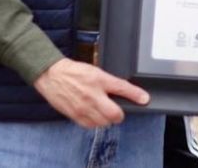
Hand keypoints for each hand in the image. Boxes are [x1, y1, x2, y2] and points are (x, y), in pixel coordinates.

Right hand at [32, 59, 149, 127]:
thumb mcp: (95, 71)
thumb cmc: (74, 72)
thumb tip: (123, 92)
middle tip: (116, 111)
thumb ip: (109, 82)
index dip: (136, 95)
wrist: (53, 75)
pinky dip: (94, 123)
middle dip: (118, 114)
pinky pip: (91, 126)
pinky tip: (92, 115)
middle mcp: (93, 94)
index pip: (122, 87)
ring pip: (104, 122)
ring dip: (106, 119)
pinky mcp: (75, 115)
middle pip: (115, 114)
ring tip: (102, 111)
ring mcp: (84, 107)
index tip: (144, 99)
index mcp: (100, 79)